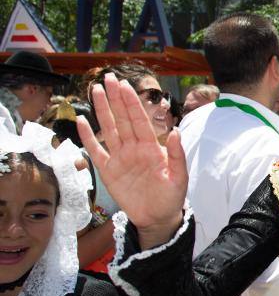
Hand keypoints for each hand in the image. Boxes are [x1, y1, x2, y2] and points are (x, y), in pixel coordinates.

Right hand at [77, 73, 186, 248]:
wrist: (158, 217)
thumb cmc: (171, 196)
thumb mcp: (179, 177)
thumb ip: (177, 155)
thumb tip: (177, 131)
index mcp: (151, 147)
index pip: (139, 120)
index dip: (131, 102)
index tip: (125, 85)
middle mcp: (134, 148)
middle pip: (122, 119)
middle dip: (115, 98)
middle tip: (108, 78)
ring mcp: (120, 158)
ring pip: (109, 129)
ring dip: (102, 110)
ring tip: (94, 90)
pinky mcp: (109, 171)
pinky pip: (96, 151)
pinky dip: (88, 137)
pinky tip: (82, 122)